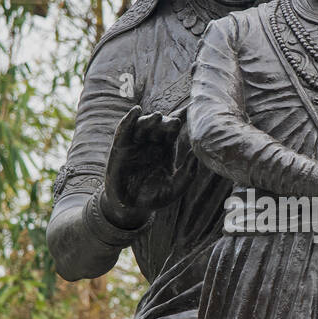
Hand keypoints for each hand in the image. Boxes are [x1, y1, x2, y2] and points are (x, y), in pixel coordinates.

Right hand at [101, 108, 195, 228]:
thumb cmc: (155, 196)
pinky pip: (124, 130)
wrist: (131, 207)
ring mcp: (136, 143)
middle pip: (160, 126)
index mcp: (166, 148)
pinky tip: (135, 111)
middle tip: (175, 122)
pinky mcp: (121, 146)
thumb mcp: (175, 187)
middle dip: (167, 122)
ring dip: (150, 119)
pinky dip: (129, 119)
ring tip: (158, 116)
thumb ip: (188, 173)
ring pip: (143, 125)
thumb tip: (196, 154)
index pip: (174, 130)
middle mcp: (152, 142)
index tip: (192, 111)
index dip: (181, 119)